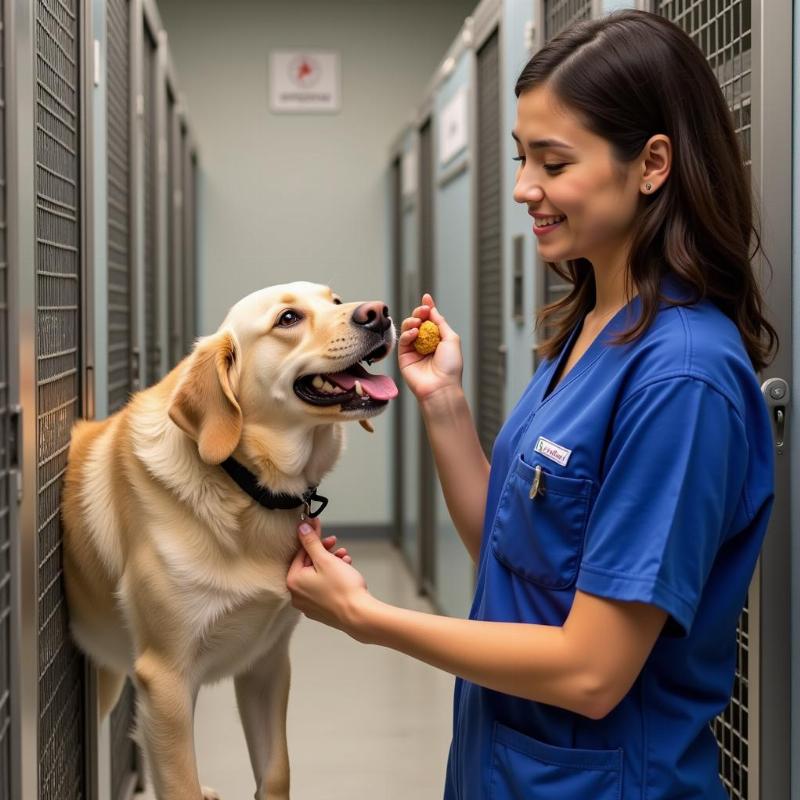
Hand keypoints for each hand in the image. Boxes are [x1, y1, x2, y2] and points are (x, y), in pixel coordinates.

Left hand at [286, 517, 371, 637]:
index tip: (320, 528)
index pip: (300, 553)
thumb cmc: (342, 588)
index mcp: (293, 582)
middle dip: (325, 552)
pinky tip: (346, 570)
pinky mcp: (321, 610)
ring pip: (317, 575)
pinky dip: (333, 577)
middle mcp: (297, 595)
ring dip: (331, 563)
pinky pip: (323, 587)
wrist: (359, 615)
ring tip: (345, 558)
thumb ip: (311, 542)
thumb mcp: (325, 559)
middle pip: (308, 565)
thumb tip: (302, 528)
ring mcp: (309, 604)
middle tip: (336, 544)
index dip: (313, 539)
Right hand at [398, 294, 462, 401]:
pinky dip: (408, 334)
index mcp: (438, 339)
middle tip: (423, 310)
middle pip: (418, 322)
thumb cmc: (450, 366)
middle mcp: (425, 343)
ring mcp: (414, 350)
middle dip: (419, 313)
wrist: (441, 386)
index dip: (428, 308)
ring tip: (418, 322)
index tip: (427, 297)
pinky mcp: (404, 357)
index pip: (431, 320)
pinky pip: (403, 341)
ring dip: (412, 321)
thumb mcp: (451, 339)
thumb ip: (440, 323)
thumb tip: (432, 309)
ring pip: (408, 329)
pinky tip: (414, 333)